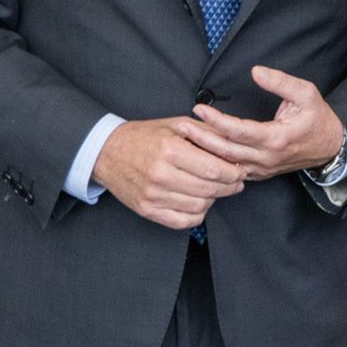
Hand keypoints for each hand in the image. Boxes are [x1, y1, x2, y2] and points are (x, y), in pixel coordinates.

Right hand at [92, 117, 244, 229]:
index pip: (214, 169)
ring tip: (215, 188)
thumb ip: (208, 132)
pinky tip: (198, 202)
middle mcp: (161, 174)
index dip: (233, 173)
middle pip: (209, 189)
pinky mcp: (147, 210)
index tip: (240, 171)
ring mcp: (153, 195)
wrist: (107, 152)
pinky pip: (182, 221)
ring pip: (199, 206)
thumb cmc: (144, 137)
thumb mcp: (177, 124)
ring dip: (214, 199)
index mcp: (170, 150)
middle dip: (229, 186)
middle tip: (235, 181)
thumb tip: (235, 145)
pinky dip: (197, 214)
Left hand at [177, 65, 345, 179]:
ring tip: (184, 140)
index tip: (199, 109)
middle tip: (180, 126)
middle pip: (226, 151)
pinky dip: (215, 162)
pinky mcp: (259, 173)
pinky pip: (232, 171)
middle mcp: (266, 157)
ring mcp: (262, 168)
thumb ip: (281, 82)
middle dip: (201, 138)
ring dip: (204, 153)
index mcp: (276, 138)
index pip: (238, 131)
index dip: (216, 121)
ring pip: (226, 165)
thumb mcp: (307, 93)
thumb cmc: (318, 119)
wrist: (331, 147)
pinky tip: (200, 153)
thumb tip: (256, 71)